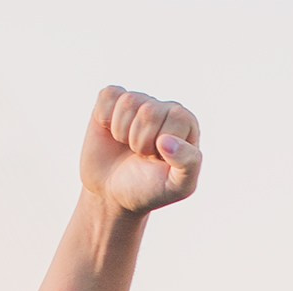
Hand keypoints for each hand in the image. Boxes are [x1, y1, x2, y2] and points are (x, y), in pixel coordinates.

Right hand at [80, 86, 201, 217]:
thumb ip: (188, 164)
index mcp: (186, 123)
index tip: (158, 159)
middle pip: (149, 111)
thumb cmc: (149, 189)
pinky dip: (105, 118)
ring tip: (127, 145)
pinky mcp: (113, 99)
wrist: (112, 193)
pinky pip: (109, 95)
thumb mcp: (177, 186)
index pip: (176, 117)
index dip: (161, 143)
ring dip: (122, 132)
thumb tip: (166, 140)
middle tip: (140, 155)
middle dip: (139, 141)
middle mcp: (164, 107)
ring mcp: (138, 101)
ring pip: (128, 102)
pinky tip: (111, 131)